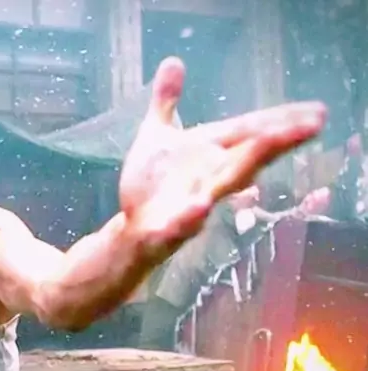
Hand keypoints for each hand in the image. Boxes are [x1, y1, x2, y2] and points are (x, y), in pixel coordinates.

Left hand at [119, 57, 325, 259]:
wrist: (132, 229)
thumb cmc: (153, 184)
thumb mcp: (156, 136)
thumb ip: (166, 102)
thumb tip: (173, 60)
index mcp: (210, 152)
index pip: (249, 131)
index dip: (281, 120)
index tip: (318, 111)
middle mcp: (209, 177)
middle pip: (248, 156)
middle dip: (277, 140)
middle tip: (313, 124)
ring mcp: (192, 204)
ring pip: (223, 187)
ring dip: (245, 169)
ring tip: (267, 145)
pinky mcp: (169, 228)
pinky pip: (183, 223)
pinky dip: (191, 216)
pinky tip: (201, 206)